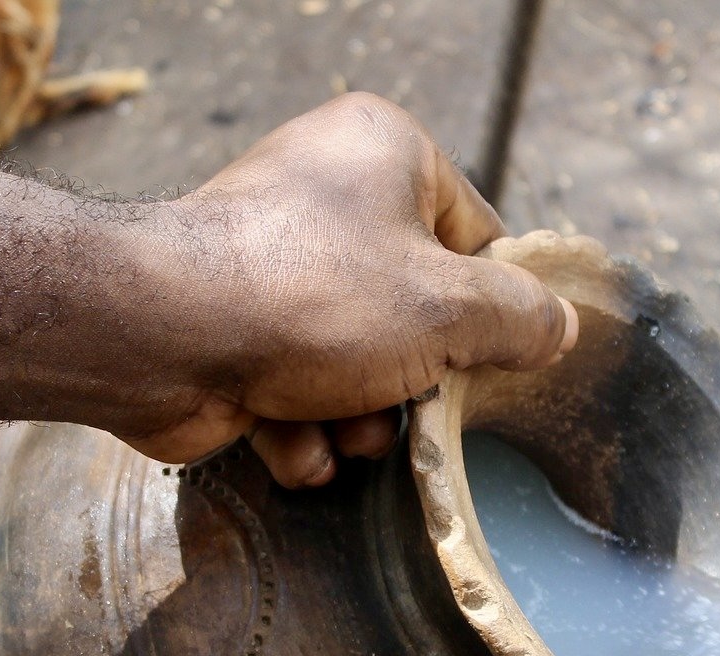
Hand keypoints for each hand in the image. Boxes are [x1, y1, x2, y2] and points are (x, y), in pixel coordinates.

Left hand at [115, 93, 576, 485]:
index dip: (485, 309)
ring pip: (358, 365)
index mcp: (385, 154)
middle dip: (411, 383)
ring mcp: (274, 266)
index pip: (475, 236)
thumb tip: (560, 328)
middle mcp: (326, 196)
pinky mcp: (233, 332)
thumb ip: (519, 319)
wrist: (160, 338)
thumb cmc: (312, 299)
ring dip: (358, 419)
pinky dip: (298, 428)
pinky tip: (286, 438)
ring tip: (337, 424)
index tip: (480, 359)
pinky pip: (297, 390)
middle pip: (417, 313)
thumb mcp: (449, 310)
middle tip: (403, 404)